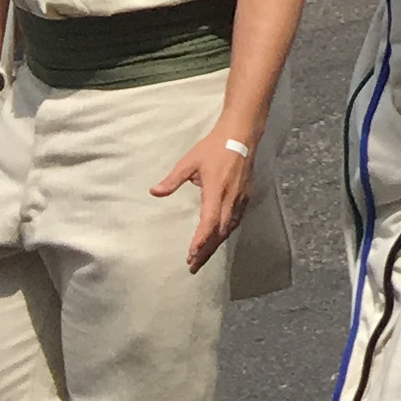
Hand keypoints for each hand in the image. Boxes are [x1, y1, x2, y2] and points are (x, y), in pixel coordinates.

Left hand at [152, 128, 254, 271]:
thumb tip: (154, 192)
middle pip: (220, 231)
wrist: (242, 134)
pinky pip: (237, 220)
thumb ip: (173, 179)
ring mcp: (241, 197)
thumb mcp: (190, 160)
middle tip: (194, 266)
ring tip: (204, 257)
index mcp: (216, 191)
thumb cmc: (213, 147)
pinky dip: (227, 232)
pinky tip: (220, 237)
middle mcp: (231, 198)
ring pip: (230, 227)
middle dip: (207, 250)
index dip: (200, 240)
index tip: (190, 255)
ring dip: (217, 244)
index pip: (209, 222)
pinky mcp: (246, 195)